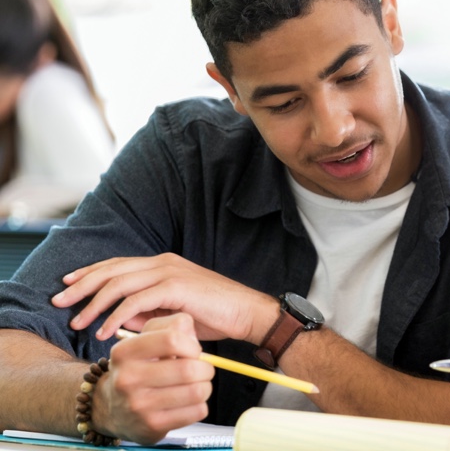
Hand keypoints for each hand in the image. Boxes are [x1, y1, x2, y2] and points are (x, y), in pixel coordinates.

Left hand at [51, 253, 277, 342]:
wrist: (246, 313)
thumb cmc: (215, 314)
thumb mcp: (173, 313)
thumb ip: (147, 312)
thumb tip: (119, 317)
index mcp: (163, 264)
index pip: (118, 265)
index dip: (90, 273)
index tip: (67, 285)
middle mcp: (163, 262)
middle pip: (112, 269)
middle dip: (82, 285)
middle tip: (59, 301)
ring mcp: (169, 272)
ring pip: (119, 283)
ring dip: (94, 303)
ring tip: (78, 321)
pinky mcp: (176, 286)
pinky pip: (136, 300)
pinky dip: (117, 315)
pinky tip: (105, 330)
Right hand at [96, 314, 214, 444]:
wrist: (111, 409)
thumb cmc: (139, 367)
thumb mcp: (146, 339)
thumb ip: (172, 325)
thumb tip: (191, 331)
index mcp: (124, 352)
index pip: (172, 339)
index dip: (192, 344)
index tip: (193, 351)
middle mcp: (127, 379)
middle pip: (188, 368)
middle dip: (205, 367)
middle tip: (203, 369)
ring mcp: (138, 406)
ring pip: (197, 391)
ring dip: (206, 386)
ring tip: (198, 384)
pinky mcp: (152, 427)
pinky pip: (197, 411)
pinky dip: (201, 404)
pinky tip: (189, 402)